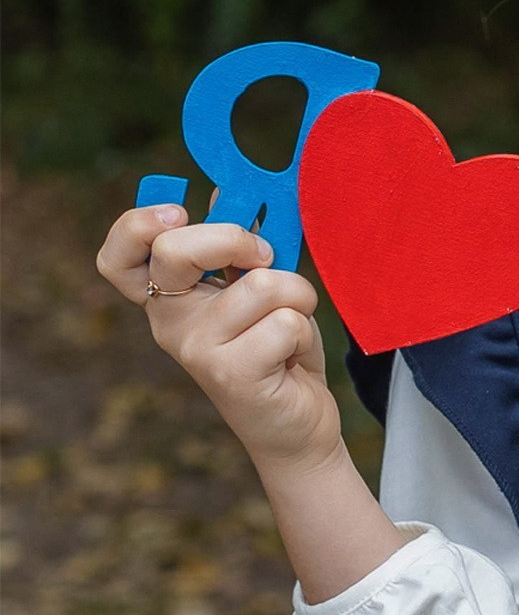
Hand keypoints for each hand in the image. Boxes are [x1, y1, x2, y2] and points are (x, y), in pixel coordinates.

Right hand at [96, 204, 342, 473]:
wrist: (297, 424)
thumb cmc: (279, 348)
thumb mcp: (259, 287)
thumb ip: (241, 246)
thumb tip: (229, 189)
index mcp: (170, 298)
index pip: (118, 258)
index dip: (135, 226)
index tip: (178, 210)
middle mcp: (170, 323)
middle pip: (176, 251)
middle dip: (234, 238)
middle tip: (265, 256)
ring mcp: (195, 350)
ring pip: (259, 284)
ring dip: (296, 295)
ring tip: (291, 324)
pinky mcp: (230, 373)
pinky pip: (285, 321)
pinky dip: (305, 331)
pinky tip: (291, 357)